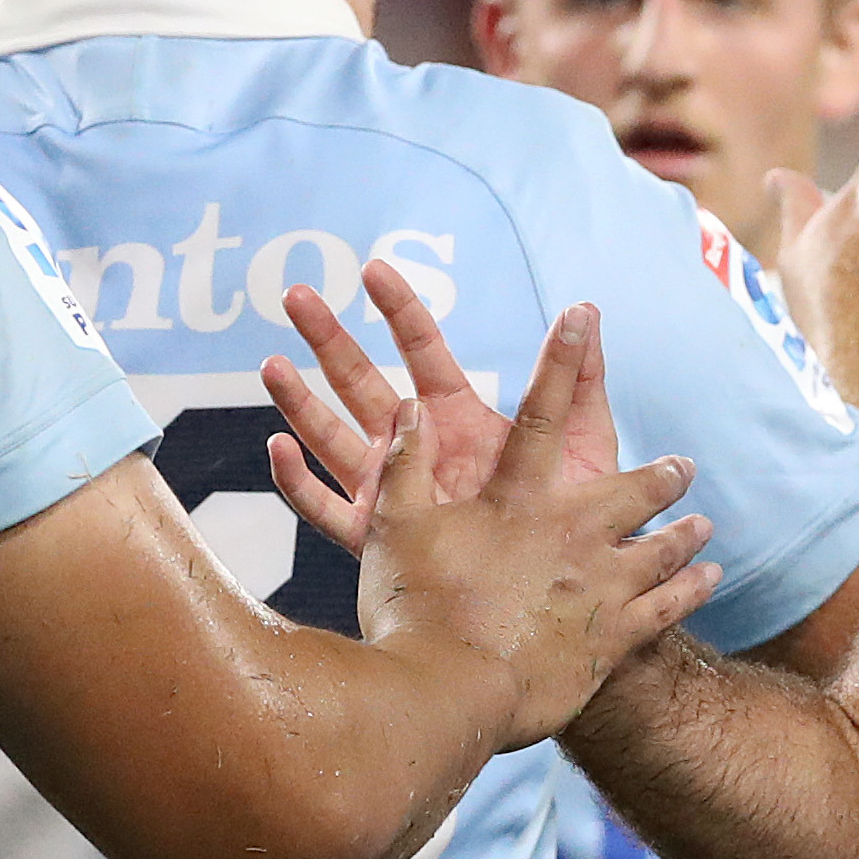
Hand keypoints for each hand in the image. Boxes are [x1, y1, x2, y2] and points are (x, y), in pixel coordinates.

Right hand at [266, 256, 595, 545]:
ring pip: (334, 438)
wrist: (567, 590)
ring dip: (301, 403)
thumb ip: (580, 379)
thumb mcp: (584, 441)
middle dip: (329, 339)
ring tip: (270, 364)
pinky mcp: (379, 537)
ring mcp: (394, 491)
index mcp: (459, 415)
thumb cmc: (579, 512)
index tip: (372, 269)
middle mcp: (418, 447)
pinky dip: (298, 482)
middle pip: (363, 382)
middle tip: (294, 296)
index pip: (423, 349)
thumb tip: (588, 309)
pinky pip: (327, 508)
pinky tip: (277, 449)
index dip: (399, 308)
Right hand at [347, 304, 717, 749]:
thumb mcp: (394, 529)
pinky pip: (667, 608)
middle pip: (632, 490)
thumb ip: (402, 465)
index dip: (560, 358)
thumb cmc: (414, 610)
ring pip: (662, 549)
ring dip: (685, 536)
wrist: (449, 694)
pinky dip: (691, 590)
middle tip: (682, 466)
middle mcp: (572, 535)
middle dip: (662, 476)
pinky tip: (707, 581)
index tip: (583, 312)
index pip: (540, 412)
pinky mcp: (615, 638)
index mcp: (517, 501)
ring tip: (704, 529)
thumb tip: (407, 405)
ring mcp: (601, 587)